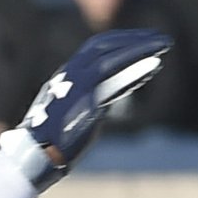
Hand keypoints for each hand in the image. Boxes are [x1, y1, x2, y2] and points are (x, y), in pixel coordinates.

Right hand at [11, 28, 170, 185]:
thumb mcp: (70, 115)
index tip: (143, 44)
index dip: (121, 43)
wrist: (33, 158)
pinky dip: (136, 71)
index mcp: (65, 75)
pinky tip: (155, 65)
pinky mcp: (85, 101)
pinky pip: (115, 81)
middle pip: (104, 45)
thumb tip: (106, 103)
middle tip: (159, 40)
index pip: (96, 49)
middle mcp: (70, 74)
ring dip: (140, 50)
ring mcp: (76, 85)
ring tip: (164, 46)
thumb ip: (89, 103)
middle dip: (133, 39)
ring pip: (112, 59)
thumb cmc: (50, 143)